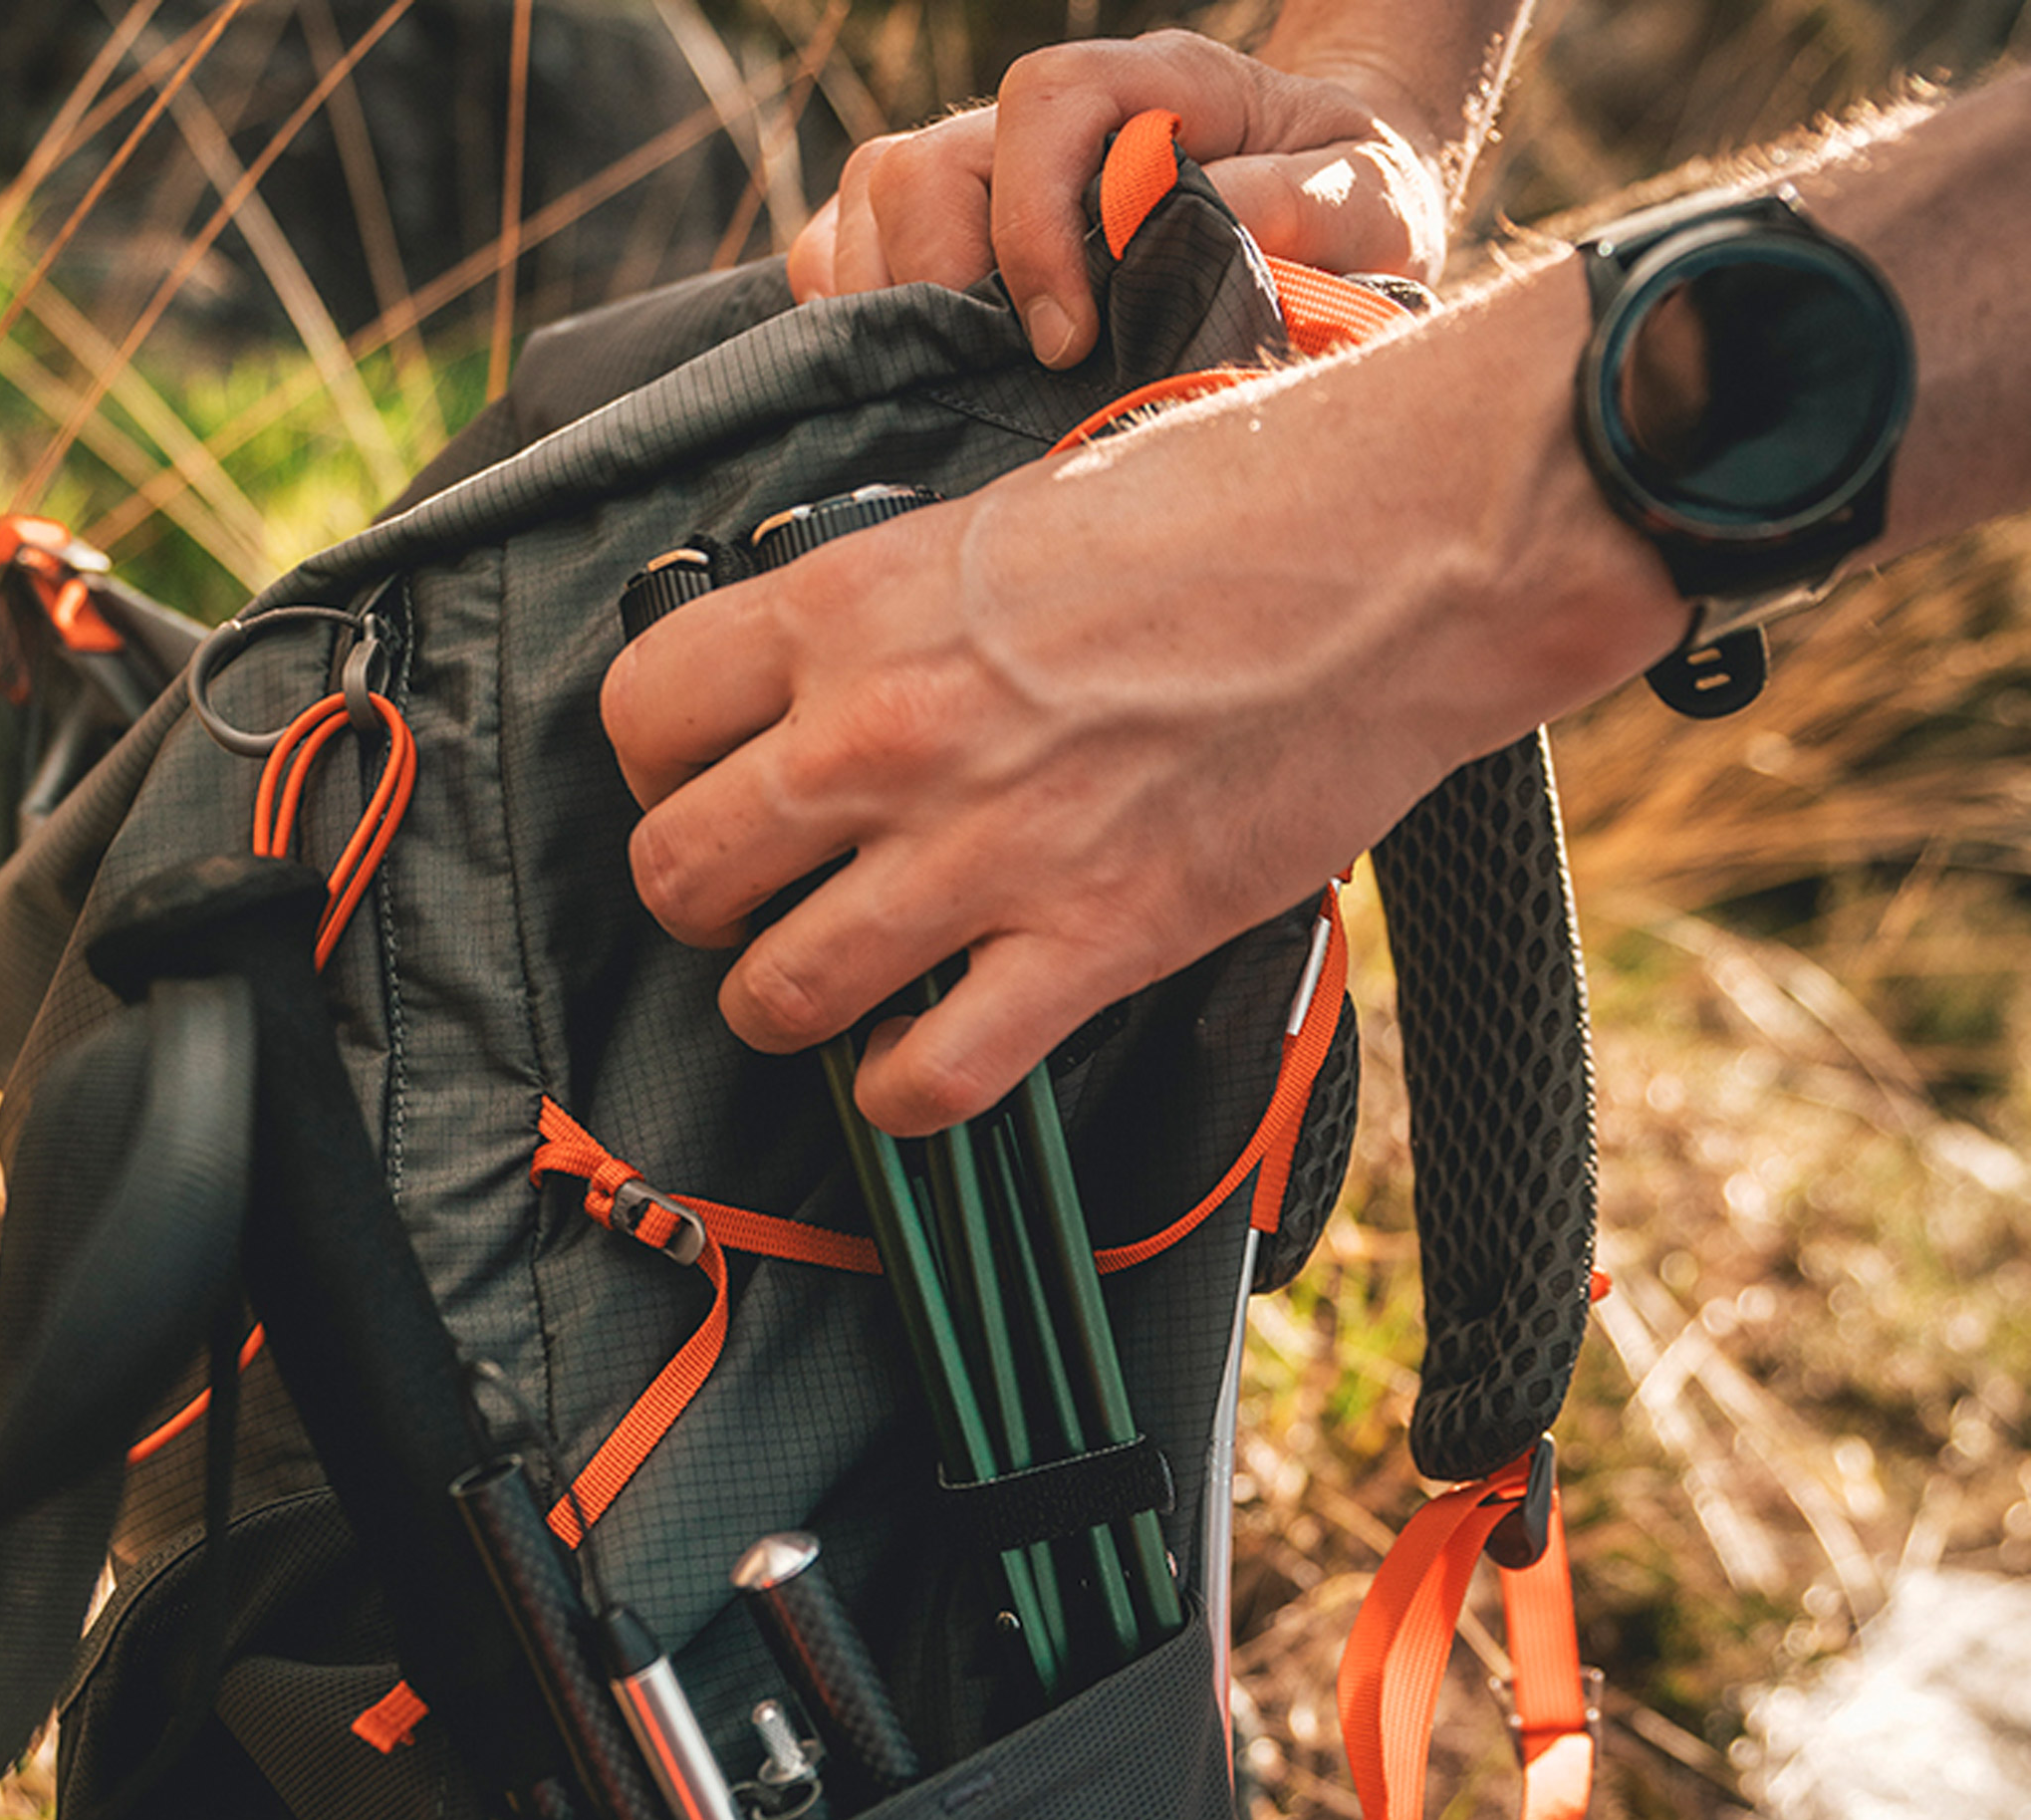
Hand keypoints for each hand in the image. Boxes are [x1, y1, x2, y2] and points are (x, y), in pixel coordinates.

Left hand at [603, 260, 1677, 1135]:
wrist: (1394, 558)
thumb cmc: (1214, 512)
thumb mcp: (998, 519)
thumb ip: (884, 616)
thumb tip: (815, 691)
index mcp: (849, 607)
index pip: (638, 717)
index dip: (654, 770)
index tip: (703, 787)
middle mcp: (885, 735)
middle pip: (677, 872)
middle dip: (700, 904)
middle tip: (756, 901)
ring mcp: (983, 849)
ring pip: (777, 994)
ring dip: (785, 1009)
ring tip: (831, 988)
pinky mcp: (1090, 943)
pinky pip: (931, 1080)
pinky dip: (905, 1094)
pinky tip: (923, 1060)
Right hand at [785, 31, 1451, 368]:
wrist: (1330, 201)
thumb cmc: (1348, 203)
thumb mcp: (1371, 202)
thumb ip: (1310, 207)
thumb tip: (1220, 229)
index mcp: (1155, 89)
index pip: (1048, 101)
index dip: (1032, 214)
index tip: (1064, 336)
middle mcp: (1054, 124)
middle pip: (926, 155)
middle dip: (938, 273)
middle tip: (1000, 371)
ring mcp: (990, 173)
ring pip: (872, 195)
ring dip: (884, 296)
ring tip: (947, 377)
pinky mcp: (951, 231)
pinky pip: (844, 246)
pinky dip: (849, 306)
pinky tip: (903, 367)